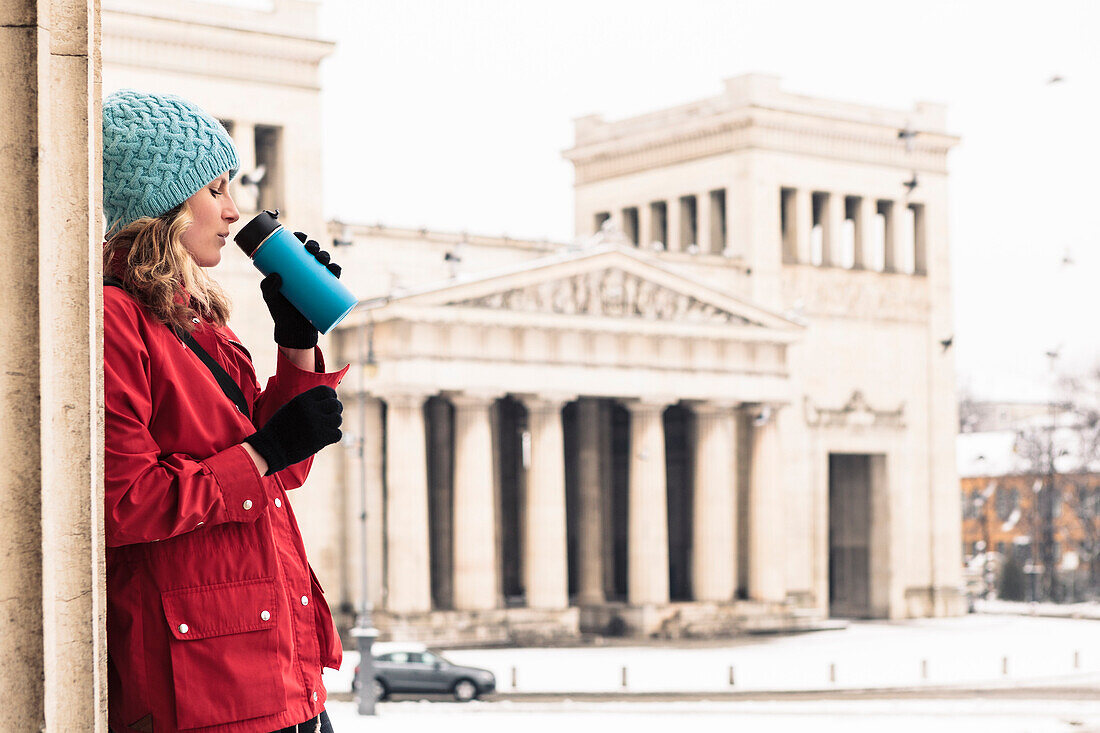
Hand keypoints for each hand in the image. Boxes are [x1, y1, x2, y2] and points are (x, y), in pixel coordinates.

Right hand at [243, 385, 342, 474]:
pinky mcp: (320, 439)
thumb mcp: (290, 408)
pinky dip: (333, 436)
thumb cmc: (279, 428)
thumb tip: (327, 399)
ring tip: (325, 428)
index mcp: (302, 400)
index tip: (330, 402)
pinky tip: (325, 438)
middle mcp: (310, 410)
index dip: (332, 396)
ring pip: (338, 419)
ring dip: (334, 424)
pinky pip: (337, 434)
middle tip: (329, 417)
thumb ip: (308, 402)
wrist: (270, 449)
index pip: (327, 391)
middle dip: (335, 410)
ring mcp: (316, 424)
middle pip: (335, 404)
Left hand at [259, 231, 341, 348]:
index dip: (299, 238)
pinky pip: (334, 277)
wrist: (294, 330)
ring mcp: (317, 280)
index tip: (299, 236)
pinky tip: (335, 268)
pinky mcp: (326, 290)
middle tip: (311, 249)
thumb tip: (275, 276)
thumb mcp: (270, 298)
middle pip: (312, 252)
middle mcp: (305, 271)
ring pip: (324, 262)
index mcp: (291, 267)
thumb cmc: (280, 311)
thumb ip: (268, 287)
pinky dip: (336, 270)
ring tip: (322, 259)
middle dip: (314, 245)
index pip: (296, 248)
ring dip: (326, 255)